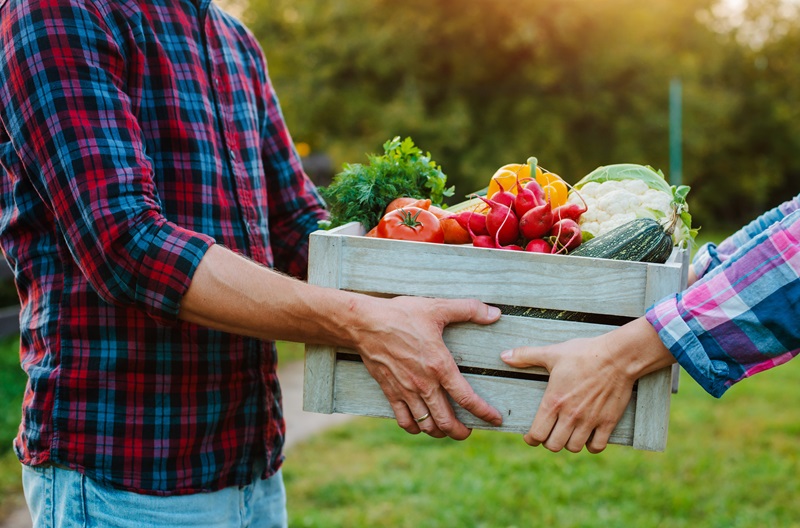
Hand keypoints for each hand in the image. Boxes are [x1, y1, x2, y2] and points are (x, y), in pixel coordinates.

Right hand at [355, 296, 503, 439]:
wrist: (365, 323)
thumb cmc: (401, 314)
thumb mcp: (437, 307)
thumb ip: (469, 310)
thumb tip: (495, 313)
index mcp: (439, 366)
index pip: (467, 398)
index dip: (484, 412)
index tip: (495, 419)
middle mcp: (424, 384)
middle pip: (446, 421)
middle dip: (462, 432)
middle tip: (469, 431)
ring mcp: (406, 391)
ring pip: (427, 426)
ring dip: (440, 432)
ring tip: (447, 428)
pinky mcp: (390, 392)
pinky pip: (404, 421)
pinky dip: (415, 428)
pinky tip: (421, 425)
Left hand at [500, 318, 674, 452]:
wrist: (618, 356)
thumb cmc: (583, 353)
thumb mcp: (552, 353)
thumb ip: (526, 356)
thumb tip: (504, 355)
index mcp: (553, 401)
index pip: (536, 434)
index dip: (531, 438)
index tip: (531, 435)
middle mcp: (570, 415)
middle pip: (553, 445)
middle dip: (548, 441)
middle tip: (550, 432)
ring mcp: (590, 420)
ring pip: (574, 448)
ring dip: (569, 443)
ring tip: (568, 433)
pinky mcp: (608, 422)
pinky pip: (597, 446)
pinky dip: (591, 445)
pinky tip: (588, 436)